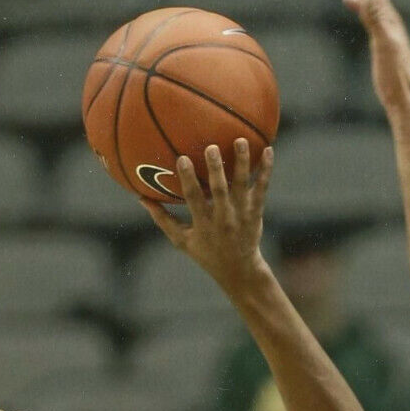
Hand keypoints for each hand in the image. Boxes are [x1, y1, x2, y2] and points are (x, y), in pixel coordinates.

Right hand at [143, 139, 272, 291]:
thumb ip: (163, 219)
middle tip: (212, 147)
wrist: (240, 270)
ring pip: (243, 185)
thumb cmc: (207, 253)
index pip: (194, 199)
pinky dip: (266, 170)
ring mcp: (242, 213)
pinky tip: (269, 150)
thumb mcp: (182, 241)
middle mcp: (225, 218)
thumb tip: (141, 198)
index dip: (188, 180)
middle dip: (216, 170)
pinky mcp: (256, 211)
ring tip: (241, 140)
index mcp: (205, 224)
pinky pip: (262, 188)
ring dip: (243, 162)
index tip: (182, 159)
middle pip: (221, 191)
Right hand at [329, 0, 409, 119]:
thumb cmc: (396, 81)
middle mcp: (389, 18)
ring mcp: (386, 27)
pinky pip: (366, 11)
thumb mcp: (385, 49)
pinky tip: (348, 0)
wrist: (406, 102)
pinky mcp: (382, 39)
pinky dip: (357, 1)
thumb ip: (377, 21)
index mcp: (388, 17)